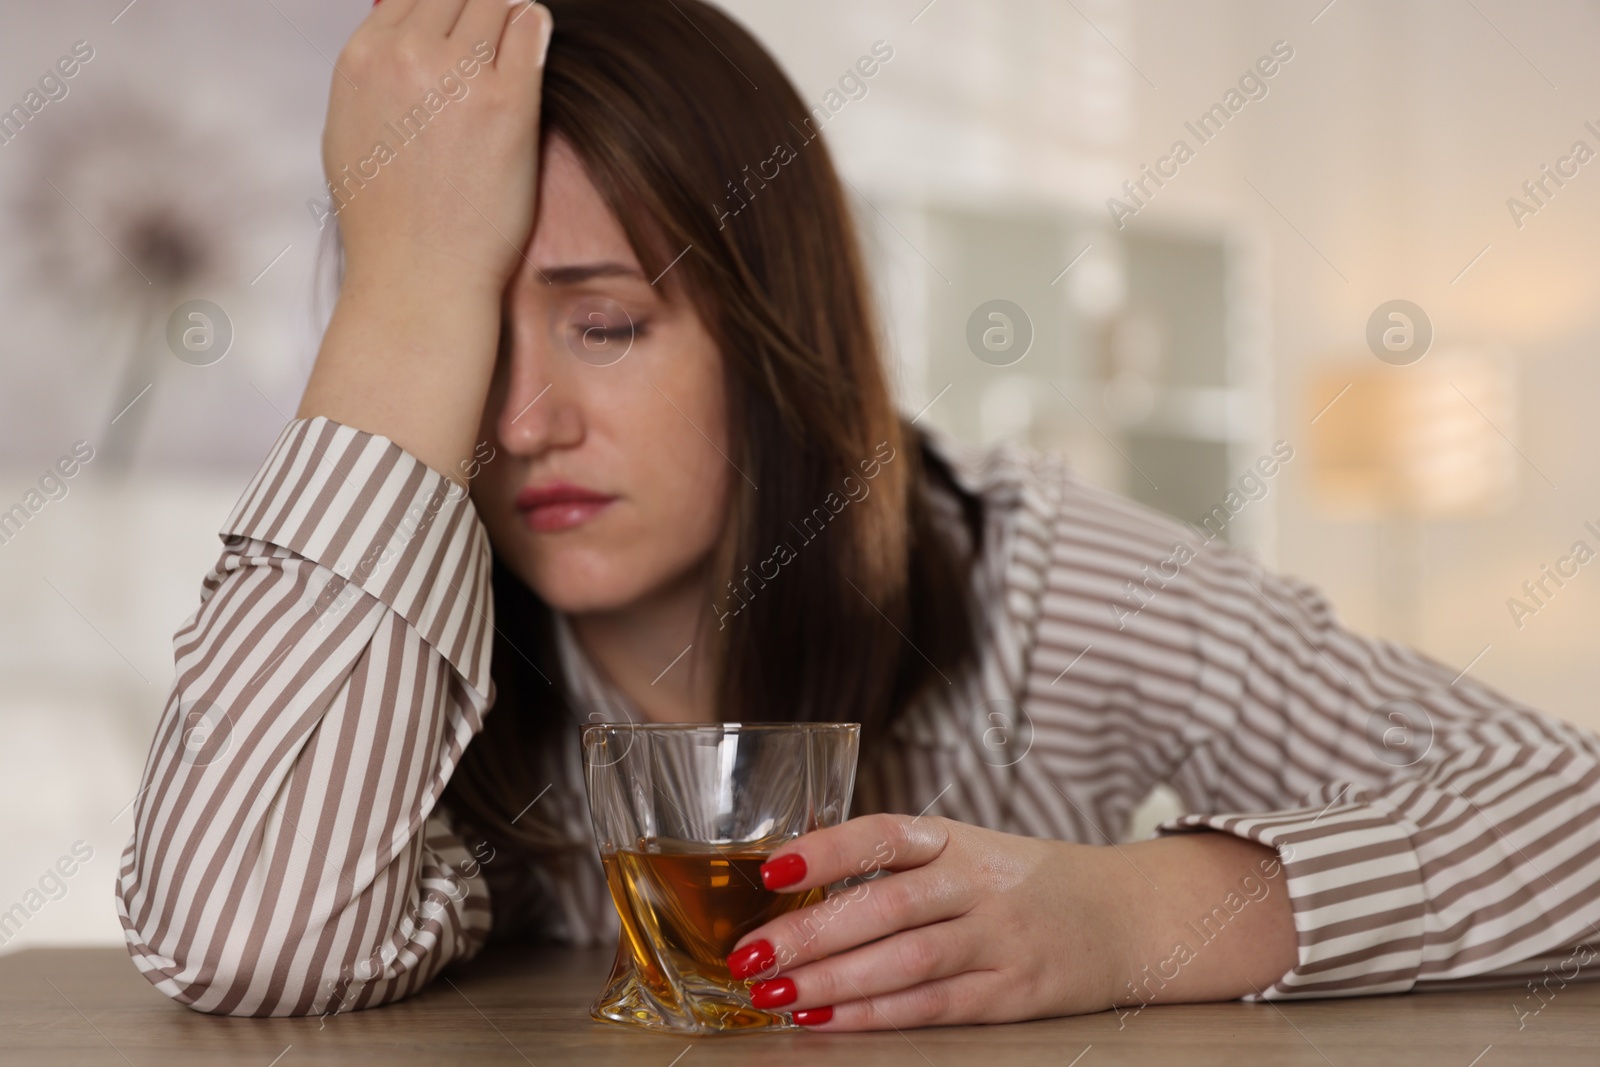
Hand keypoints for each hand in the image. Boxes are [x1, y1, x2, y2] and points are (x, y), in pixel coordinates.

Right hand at [298, 0, 551, 475]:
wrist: (420, 278)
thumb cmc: (390, 222)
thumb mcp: (351, 133)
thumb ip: (375, 78)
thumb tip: (398, 43)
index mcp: (362, 59)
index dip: (444, 8)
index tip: (463, 23)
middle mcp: (405, 55)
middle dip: (477, 9)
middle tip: (495, 37)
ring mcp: (457, 74)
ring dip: (509, 16)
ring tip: (517, 45)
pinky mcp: (507, 99)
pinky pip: (531, 27)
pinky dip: (535, 29)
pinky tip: (537, 46)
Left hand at [727, 813, 1296, 1030]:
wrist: (1129, 916)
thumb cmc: (1026, 881)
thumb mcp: (968, 850)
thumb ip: (897, 866)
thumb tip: (794, 882)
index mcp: (959, 839)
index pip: (886, 834)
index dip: (829, 848)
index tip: (775, 865)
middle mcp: (980, 883)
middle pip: (885, 908)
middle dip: (810, 935)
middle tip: (748, 954)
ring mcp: (999, 940)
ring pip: (904, 963)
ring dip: (832, 984)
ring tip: (773, 993)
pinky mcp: (1012, 994)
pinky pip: (933, 1007)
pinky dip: (875, 1015)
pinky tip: (827, 1020)